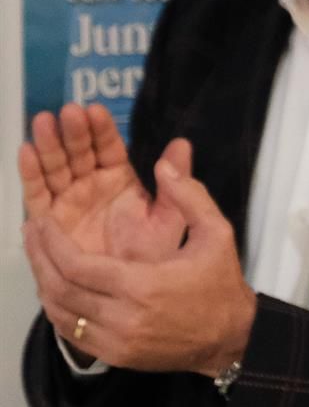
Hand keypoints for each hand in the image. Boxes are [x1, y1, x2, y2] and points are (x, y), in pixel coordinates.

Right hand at [20, 103, 188, 265]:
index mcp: (120, 181)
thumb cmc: (157, 256)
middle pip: (79, 153)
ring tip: (43, 122)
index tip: (95, 109)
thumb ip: (178, 183)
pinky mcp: (52, 224)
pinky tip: (27, 153)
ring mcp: (69, 204)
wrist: (141, 297)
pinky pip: (38, 197)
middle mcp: (91, 188)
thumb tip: (183, 143)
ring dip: (49, 146)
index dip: (101, 129)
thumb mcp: (172, 217)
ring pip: (56, 169)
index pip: (109, 148)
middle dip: (73, 132)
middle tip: (68, 111)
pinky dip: (32, 175)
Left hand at [22, 154, 255, 376]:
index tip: (41, 222)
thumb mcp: (217, 233)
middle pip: (61, 289)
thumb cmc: (221, 283)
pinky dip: (59, 311)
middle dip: (39, 260)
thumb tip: (164, 164)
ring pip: (61, 314)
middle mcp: (123, 318)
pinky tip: (56, 289)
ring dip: (44, 285)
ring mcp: (117, 342)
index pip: (77, 266)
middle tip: (30, 234)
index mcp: (143, 286)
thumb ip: (190, 197)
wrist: (232, 336)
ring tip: (38, 259)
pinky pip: (73, 334)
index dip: (52, 243)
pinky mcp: (116, 356)